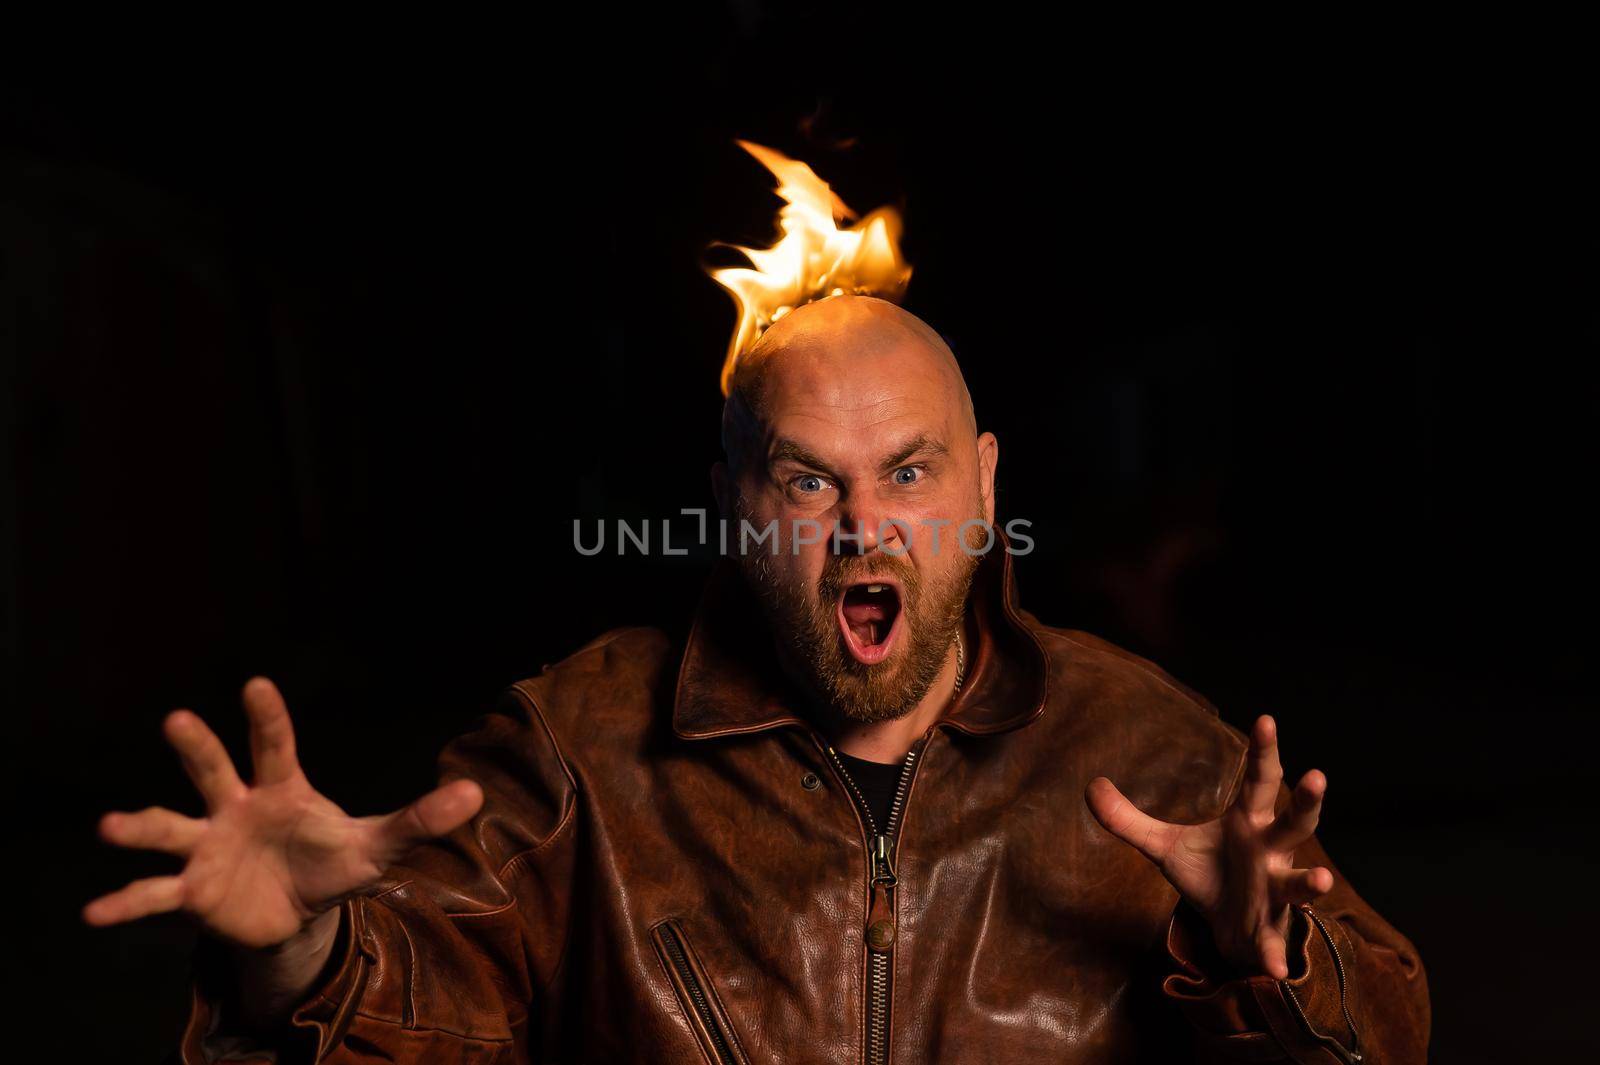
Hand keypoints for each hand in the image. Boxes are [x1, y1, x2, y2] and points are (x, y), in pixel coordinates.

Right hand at [84, 677, 483, 949]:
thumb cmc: (331, 864)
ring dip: (140, 826)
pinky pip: (154, 895)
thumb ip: (419, 820)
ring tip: (111, 825)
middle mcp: (234, 807)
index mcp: (281, 789)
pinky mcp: (191, 891)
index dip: (267, 717)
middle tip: (177, 719)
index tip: (256, 685)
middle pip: (212, 770)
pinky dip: (125, 902)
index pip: (275, 746)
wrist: (294, 915)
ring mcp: (206, 846)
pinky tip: (94, 913)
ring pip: (169, 827)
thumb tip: (474, 793)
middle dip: (197, 747)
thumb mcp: (377, 846)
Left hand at [1085, 714, 1330, 978]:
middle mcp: (1270, 852)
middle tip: (1317, 776)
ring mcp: (1274, 892)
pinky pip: (1272, 943)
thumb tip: (1091, 786)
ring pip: (1298, 884)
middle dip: (1307, 802)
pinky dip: (1273, 956)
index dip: (1263, 751)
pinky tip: (1275, 970)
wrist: (1226, 929)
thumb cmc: (1208, 874)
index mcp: (1249, 822)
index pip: (1259, 780)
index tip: (1265, 720)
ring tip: (1322, 879)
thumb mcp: (1164, 846)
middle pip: (1295, 823)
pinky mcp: (1266, 930)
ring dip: (1310, 882)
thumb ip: (1128, 819)